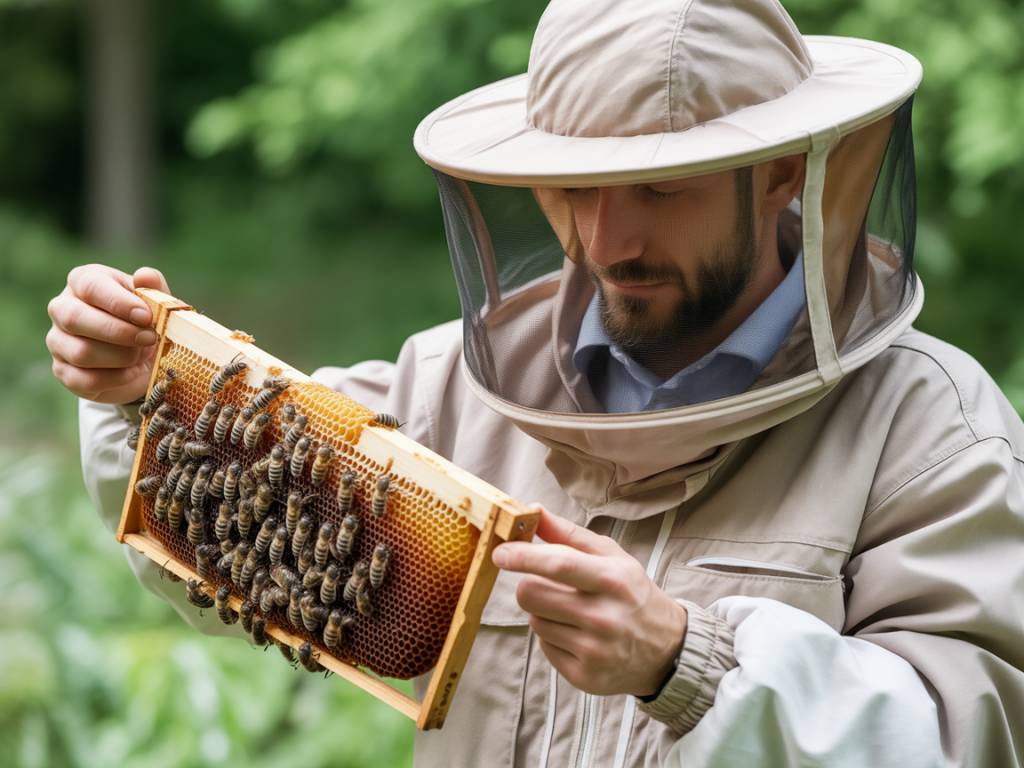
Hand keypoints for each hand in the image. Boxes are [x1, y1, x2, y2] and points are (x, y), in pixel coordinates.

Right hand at [46, 264, 169, 403]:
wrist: (141, 358)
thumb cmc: (144, 321)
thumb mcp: (155, 301)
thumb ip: (154, 287)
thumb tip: (144, 276)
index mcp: (83, 281)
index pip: (90, 286)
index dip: (119, 302)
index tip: (145, 316)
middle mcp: (62, 308)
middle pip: (75, 318)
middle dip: (119, 332)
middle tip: (149, 338)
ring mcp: (58, 341)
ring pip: (80, 352)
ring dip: (121, 357)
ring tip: (141, 354)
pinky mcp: (63, 371)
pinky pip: (84, 379)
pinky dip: (115, 378)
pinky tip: (131, 372)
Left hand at [492, 506, 686, 697]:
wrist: (666, 649)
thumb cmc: (632, 594)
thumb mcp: (612, 556)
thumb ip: (568, 534)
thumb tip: (533, 510)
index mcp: (612, 580)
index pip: (559, 565)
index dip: (523, 556)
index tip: (500, 553)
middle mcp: (604, 617)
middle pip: (531, 595)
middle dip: (530, 585)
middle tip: (550, 586)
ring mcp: (593, 651)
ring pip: (533, 620)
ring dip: (543, 612)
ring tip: (573, 613)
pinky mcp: (583, 676)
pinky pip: (543, 646)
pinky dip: (553, 637)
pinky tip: (578, 635)